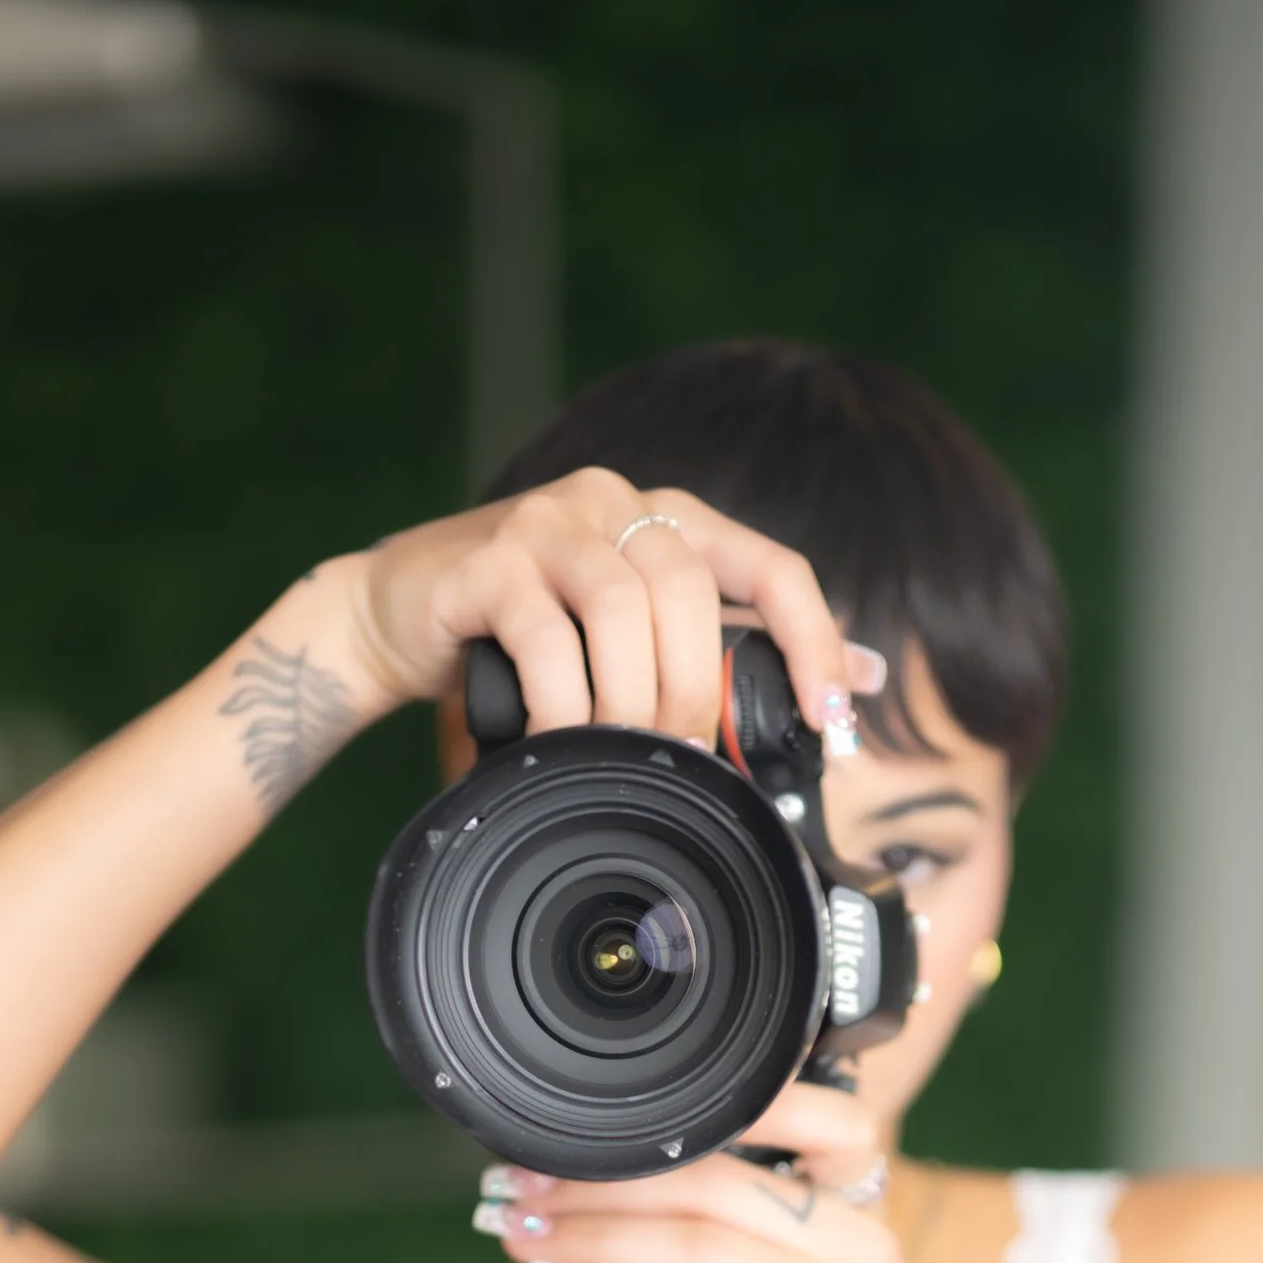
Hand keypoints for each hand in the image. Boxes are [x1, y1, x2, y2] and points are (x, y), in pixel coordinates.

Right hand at [341, 473, 879, 751]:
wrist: (396, 615)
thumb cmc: (526, 635)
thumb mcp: (639, 638)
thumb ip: (737, 647)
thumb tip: (866, 676)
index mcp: (669, 520)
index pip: (774, 566)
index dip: (815, 643)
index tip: (831, 723)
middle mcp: (615, 503)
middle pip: (693, 595)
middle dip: (696, 694)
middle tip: (682, 760)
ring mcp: (548, 522)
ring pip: (623, 608)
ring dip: (629, 700)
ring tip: (617, 751)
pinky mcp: (487, 559)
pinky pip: (544, 634)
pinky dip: (560, 701)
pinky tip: (556, 737)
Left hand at [483, 1090, 993, 1262]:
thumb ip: (766, 1246)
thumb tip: (646, 1203)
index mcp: (860, 1213)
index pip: (786, 1120)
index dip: (679, 1114)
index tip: (576, 1126)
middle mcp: (858, 1249)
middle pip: (713, 1182)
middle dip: (600, 1182)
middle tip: (516, 1188)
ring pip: (699, 1248)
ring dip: (595, 1239)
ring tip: (525, 1241)